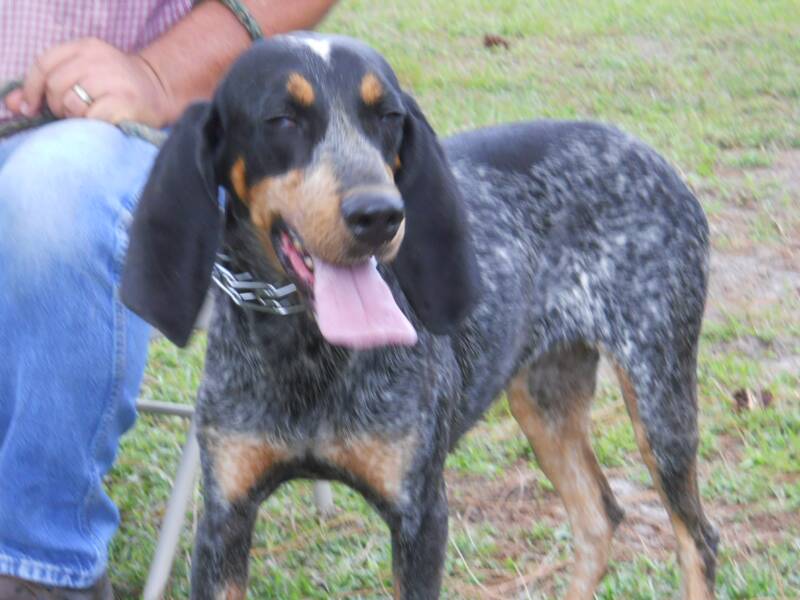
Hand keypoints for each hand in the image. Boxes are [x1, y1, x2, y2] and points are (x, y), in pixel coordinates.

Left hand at [4, 38, 173, 126]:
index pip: (44, 64)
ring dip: (76, 117)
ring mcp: (114, 79)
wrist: (160, 93)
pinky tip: (104, 122)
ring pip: (71, 102)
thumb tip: (13, 105)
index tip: (31, 107)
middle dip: (58, 105)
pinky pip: (91, 117)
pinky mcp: (125, 102)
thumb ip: (47, 87)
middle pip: (55, 85)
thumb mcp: (82, 76)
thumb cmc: (116, 88)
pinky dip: (92, 125)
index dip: (31, 88)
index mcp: (87, 47)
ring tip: (91, 116)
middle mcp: (100, 59)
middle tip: (74, 113)